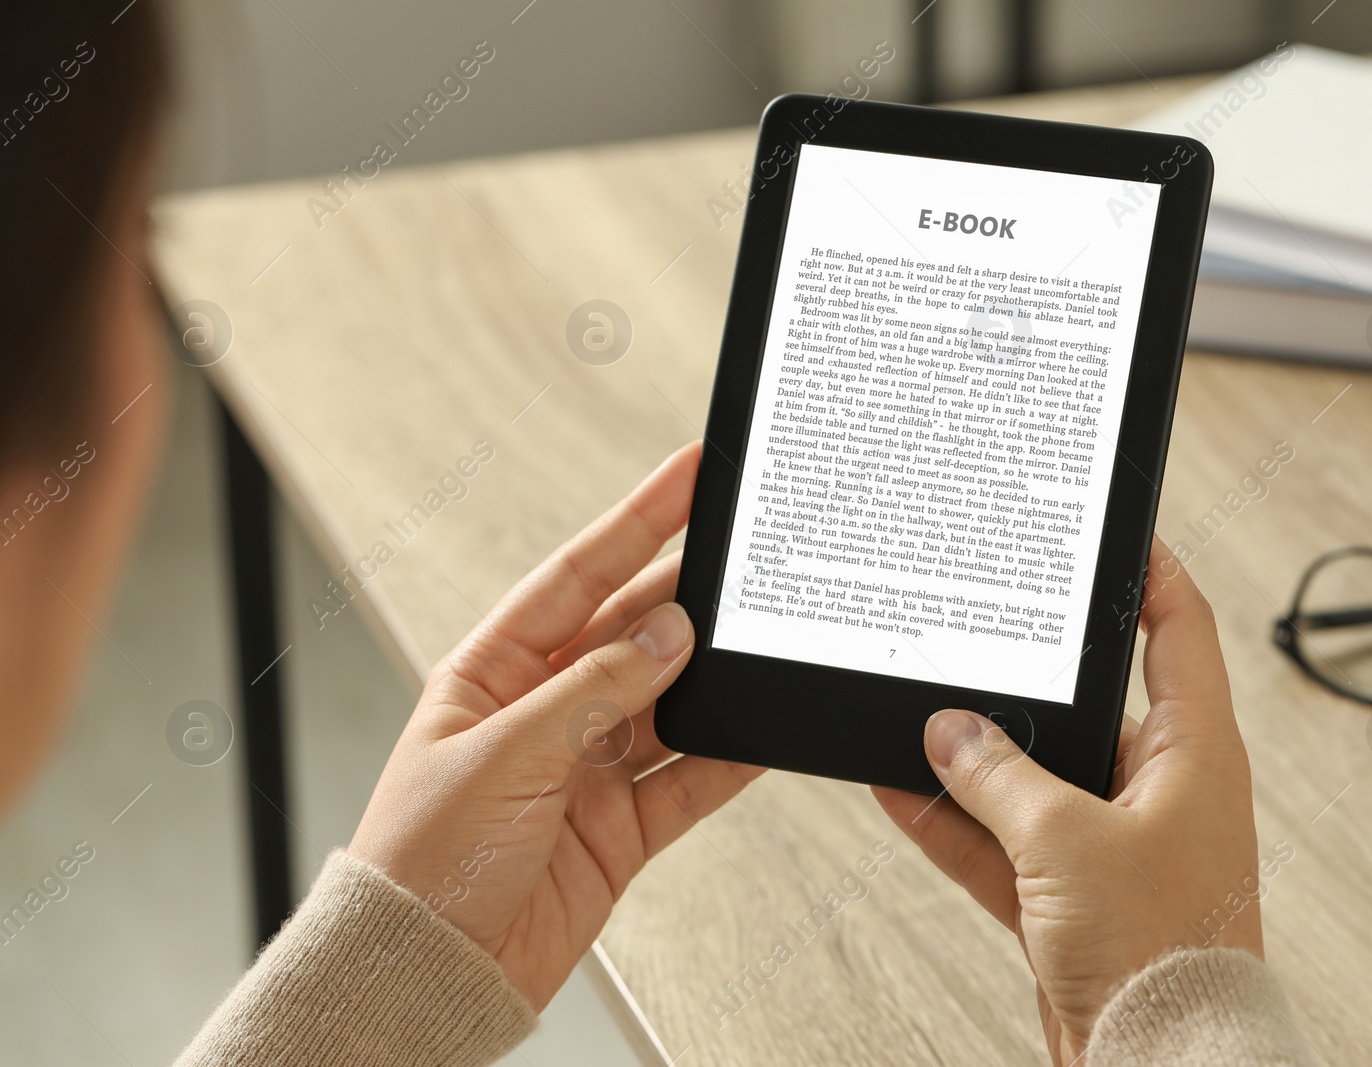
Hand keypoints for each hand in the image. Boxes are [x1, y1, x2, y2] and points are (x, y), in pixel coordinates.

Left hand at [349, 442, 762, 1010]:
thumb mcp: (504, 754)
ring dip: (711, 675)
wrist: (428, 974)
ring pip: (667, 701)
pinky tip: (760, 729)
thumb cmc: (423, 860)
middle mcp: (544, 710)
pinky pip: (686, 778)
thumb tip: (668, 634)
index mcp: (493, 671)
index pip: (577, 575)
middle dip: (688, 593)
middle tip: (747, 558)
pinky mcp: (620, 826)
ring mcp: (586, 767)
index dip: (637, 519)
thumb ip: (594, 690)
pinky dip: (726, 756)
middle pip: (632, 632)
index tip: (689, 473)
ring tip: (761, 638)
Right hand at [873, 537, 1261, 1063]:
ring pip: (1035, 780)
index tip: (1113, 532)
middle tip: (975, 630)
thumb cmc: (1160, 952)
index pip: (1179, 632)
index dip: (1149, 574)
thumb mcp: (1067, 841)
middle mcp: (1161, 790)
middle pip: (1089, 707)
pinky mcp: (1076, 898)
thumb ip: (999, 777)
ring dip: (976, 761)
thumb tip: (948, 730)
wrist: (1159, 1062)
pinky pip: (1007, 842)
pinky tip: (903, 792)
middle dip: (1025, 683)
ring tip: (915, 717)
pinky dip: (959, 824)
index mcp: (1194, 753)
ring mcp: (1116, 846)